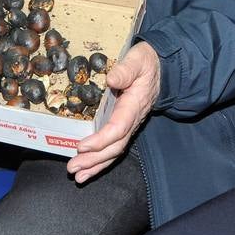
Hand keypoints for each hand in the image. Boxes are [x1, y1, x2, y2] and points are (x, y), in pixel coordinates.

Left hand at [67, 41, 160, 182]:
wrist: (161, 69)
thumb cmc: (146, 63)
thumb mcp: (138, 60)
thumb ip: (125, 69)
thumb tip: (111, 80)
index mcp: (134, 105)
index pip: (118, 128)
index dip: (101, 139)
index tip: (82, 145)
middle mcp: (132, 120)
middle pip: (115, 146)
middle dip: (94, 159)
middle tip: (73, 167)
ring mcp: (129, 125)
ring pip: (114, 151)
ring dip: (96, 165)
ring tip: (78, 175)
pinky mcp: (123, 127)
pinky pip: (113, 147)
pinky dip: (100, 161)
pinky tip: (88, 169)